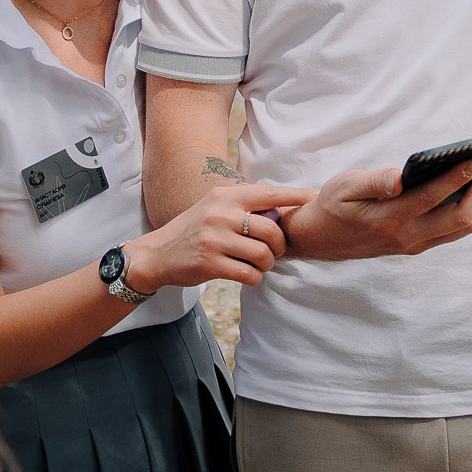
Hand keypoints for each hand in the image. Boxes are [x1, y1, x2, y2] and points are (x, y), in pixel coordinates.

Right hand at [126, 184, 315, 291]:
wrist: (158, 253)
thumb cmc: (194, 229)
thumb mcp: (215, 207)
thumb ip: (243, 204)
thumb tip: (281, 201)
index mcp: (225, 197)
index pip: (267, 193)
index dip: (293, 195)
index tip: (313, 196)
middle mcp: (220, 214)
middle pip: (271, 230)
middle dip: (279, 245)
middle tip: (275, 251)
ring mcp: (214, 240)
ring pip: (263, 255)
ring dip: (268, 264)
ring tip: (260, 264)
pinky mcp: (210, 264)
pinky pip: (249, 274)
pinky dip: (256, 277)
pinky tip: (249, 275)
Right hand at [277, 157, 471, 262]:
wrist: (321, 239)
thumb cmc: (333, 206)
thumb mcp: (343, 187)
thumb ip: (373, 182)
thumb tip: (399, 179)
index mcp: (389, 219)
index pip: (432, 197)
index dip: (458, 177)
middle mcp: (407, 236)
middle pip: (461, 218)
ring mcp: (415, 244)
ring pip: (462, 227)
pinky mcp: (418, 244)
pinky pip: (454, 230)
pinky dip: (469, 208)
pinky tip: (471, 187)